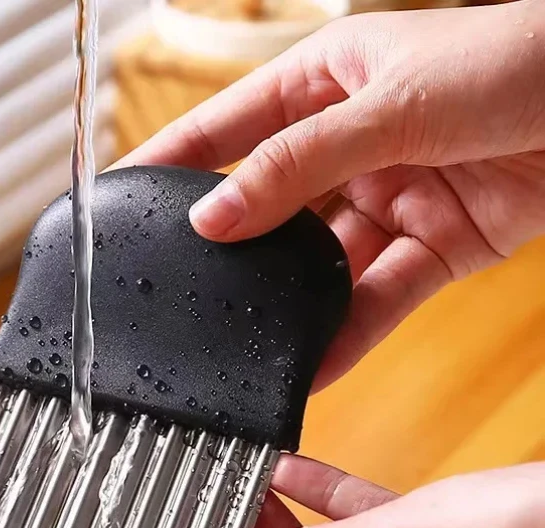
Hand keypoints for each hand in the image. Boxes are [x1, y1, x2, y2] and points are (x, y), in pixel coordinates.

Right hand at [117, 1, 544, 388]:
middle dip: (236, 251)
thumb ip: (297, 164)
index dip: (176, 163)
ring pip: (322, 265)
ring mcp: (388, 197)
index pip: (230, 128)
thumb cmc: (515, 61)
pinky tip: (313, 363)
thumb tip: (217, 216)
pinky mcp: (429, 246)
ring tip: (249, 346)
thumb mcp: (388, 104)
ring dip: (293, 307)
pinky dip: (349, 331)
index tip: (126, 199)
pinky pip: (376, 295)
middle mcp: (350, 145)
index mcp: (327, 85)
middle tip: (189, 292)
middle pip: (272, 207)